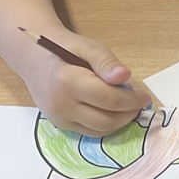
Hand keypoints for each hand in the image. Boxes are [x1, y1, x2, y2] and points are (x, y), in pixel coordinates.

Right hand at [18, 31, 151, 136]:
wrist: (33, 58)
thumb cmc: (64, 49)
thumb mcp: (88, 47)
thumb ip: (106, 62)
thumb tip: (125, 76)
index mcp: (68, 82)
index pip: (108, 99)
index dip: (131, 100)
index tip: (145, 97)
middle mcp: (60, 104)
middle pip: (105, 120)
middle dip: (128, 114)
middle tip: (139, 104)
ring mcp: (58, 117)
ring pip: (98, 131)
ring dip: (119, 123)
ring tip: (128, 108)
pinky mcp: (59, 124)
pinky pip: (88, 132)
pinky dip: (105, 125)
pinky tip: (113, 113)